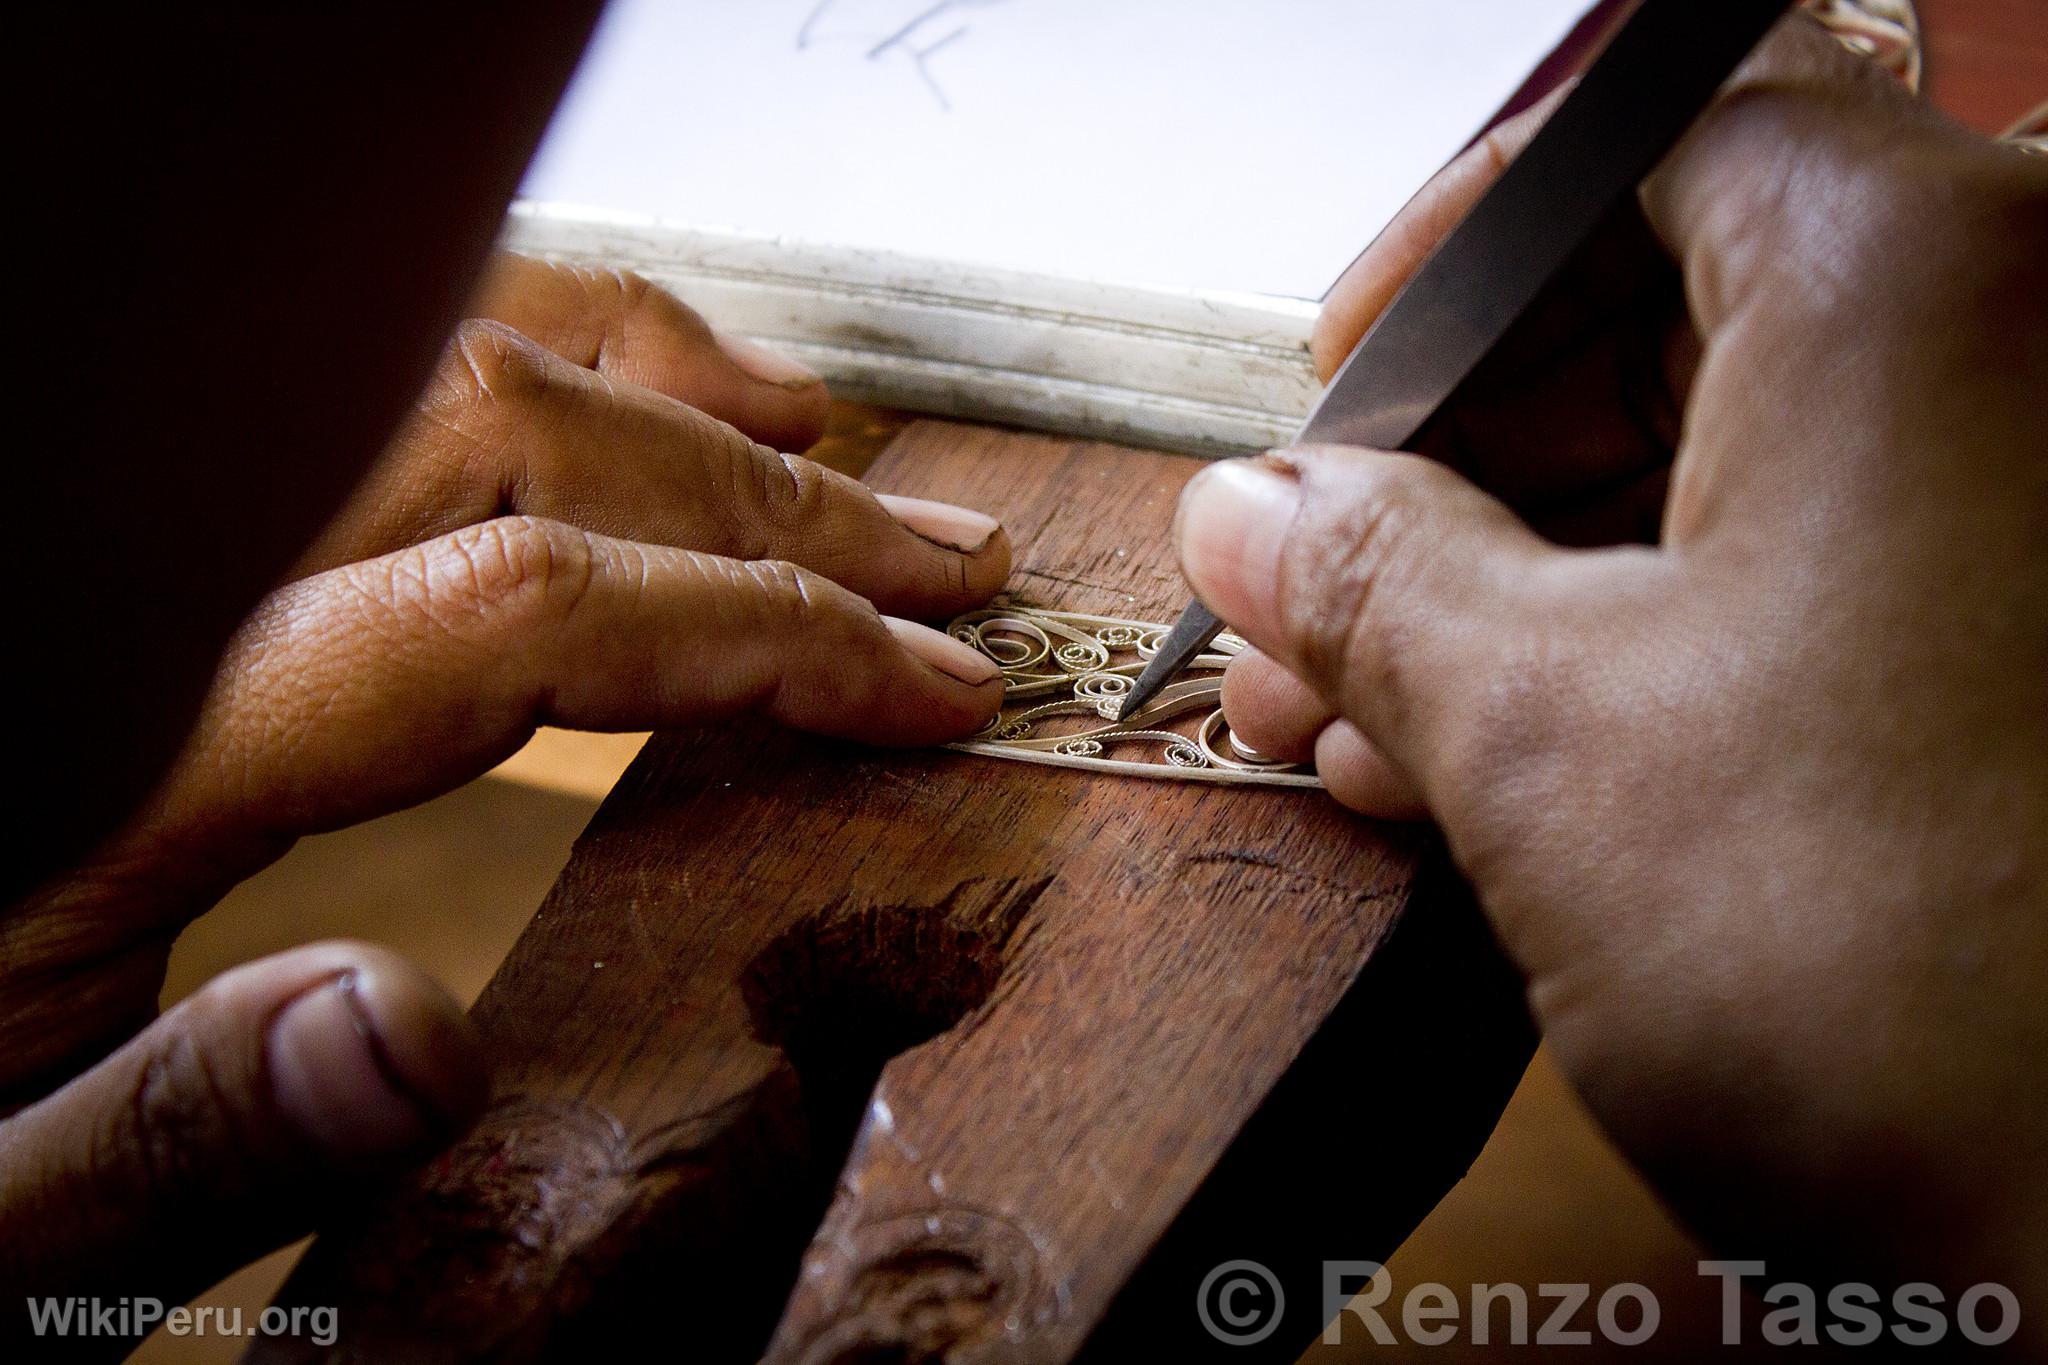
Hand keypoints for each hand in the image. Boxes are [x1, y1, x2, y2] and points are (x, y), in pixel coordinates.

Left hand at [0, 258, 1009, 1324]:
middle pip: (508, 442)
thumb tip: (407, 1051)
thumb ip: (169, 1135)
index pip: (514, 613)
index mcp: (101, 747)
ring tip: (843, 452)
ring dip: (669, 394)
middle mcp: (136, 587)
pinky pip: (370, 378)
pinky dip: (538, 363)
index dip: (761, 632)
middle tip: (949, 571)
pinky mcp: (161, 539)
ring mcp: (148, 534)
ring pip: (441, 354)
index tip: (927, 686)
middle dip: (768, 505)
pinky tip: (636, 392)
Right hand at [1178, 17, 2047, 1318]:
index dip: (1455, 255)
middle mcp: (2038, 353)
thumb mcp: (1549, 735)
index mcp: (1929, 280)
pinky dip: (1652, 654)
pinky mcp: (2044, 653)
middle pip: (1677, 319)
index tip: (1341, 379)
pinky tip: (1485, 768)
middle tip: (1305, 600)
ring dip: (1519, 588)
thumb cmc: (1910, 971)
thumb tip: (1251, 507)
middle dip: (1451, 477)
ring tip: (1351, 722)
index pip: (1645, 144)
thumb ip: (1373, 579)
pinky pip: (1822, 584)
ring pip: (1734, 473)